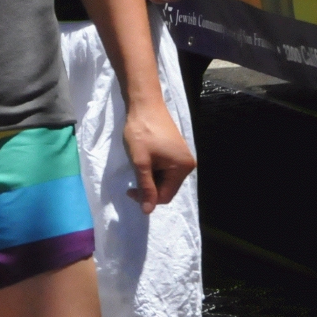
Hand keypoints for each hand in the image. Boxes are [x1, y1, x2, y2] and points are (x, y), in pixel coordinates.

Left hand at [121, 99, 194, 213]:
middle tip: (132, 176)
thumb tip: (148, 211)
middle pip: (166, 188)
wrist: (144, 105)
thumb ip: (145, 187)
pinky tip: (143, 159)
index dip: (146, 198)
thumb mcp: (140, 162)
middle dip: (148, 186)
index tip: (129, 190)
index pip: (165, 196)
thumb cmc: (141, 132)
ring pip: (164, 178)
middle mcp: (187, 165)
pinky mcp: (176, 151)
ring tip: (138, 163)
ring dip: (149, 177)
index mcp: (182, 169)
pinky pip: (165, 168)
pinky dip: (152, 168)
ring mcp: (182, 157)